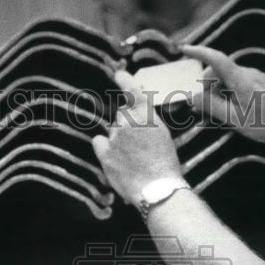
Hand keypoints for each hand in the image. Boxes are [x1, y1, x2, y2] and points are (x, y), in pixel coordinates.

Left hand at [91, 70, 183, 207]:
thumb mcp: (162, 135)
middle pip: (122, 115)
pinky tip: (116, 159)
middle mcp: (129, 121)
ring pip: (113, 130)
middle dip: (127, 125)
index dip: (125, 80)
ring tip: (134, 159)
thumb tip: (130, 114)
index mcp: (147, 115)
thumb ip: (147, 120)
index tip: (118, 74)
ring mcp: (115, 136)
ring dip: (120, 139)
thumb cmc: (165, 165)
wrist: (157, 190)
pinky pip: (99, 141)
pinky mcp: (105, 152)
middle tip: (140, 145)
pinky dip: (105, 147)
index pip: (133, 90)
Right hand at [181, 44, 264, 152]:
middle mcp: (251, 73)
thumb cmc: (264, 126)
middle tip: (202, 104)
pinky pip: (243, 81)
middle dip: (209, 84)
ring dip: (221, 89)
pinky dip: (233, 90)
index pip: (217, 59)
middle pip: (222, 71)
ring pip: (232, 77)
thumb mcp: (234, 119)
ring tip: (221, 110)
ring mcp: (260, 77)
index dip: (200, 52)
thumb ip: (212, 106)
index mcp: (242, 80)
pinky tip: (236, 107)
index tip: (185, 49)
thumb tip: (193, 96)